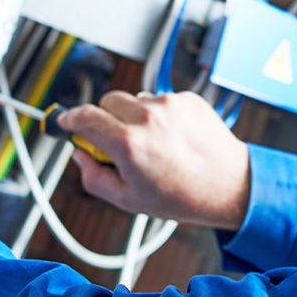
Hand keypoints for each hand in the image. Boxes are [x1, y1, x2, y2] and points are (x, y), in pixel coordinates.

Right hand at [56, 91, 250, 230]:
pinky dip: (158, 114)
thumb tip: (79, 155)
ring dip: (132, 115)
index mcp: (128, 143)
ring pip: (133, 100)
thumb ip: (93, 176)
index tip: (65, 122)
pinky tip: (171, 136)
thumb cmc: (182, 196)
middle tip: (114, 141)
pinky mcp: (187, 98)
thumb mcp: (128, 199)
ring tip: (151, 143)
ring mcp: (169, 104)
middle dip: (103, 118)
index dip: (69, 119)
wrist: (230, 186)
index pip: (83, 117)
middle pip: (106, 102)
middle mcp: (147, 117)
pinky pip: (159, 99)